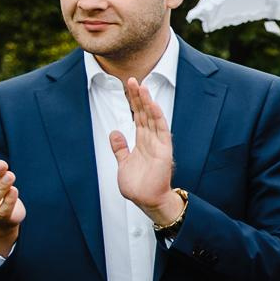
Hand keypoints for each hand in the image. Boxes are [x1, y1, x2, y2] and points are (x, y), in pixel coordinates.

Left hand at [111, 78, 181, 224]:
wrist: (147, 200)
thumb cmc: (139, 185)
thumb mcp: (123, 163)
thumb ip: (120, 148)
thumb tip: (115, 132)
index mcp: (142, 141)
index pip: (138, 116)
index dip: (133, 102)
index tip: (128, 86)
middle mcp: (151, 140)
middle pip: (144, 113)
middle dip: (138, 97)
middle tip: (132, 79)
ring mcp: (158, 144)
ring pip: (152, 118)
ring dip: (147, 102)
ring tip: (141, 87)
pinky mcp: (164, 151)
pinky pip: (161, 131)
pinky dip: (158, 117)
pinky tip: (153, 105)